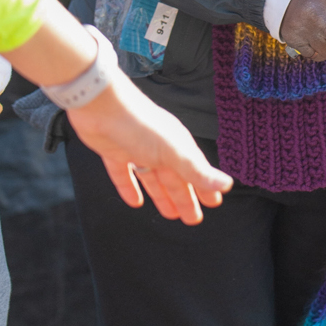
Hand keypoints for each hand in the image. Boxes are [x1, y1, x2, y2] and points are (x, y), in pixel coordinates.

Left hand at [67, 69, 231, 224]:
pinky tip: (135, 203)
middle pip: (175, 179)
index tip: (214, 204)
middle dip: (185, 198)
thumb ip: (197, 170)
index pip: (196, 172)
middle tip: (193, 219)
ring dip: (161, 196)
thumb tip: (226, 184)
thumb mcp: (173, 152)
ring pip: (153, 179)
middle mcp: (159, 149)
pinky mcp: (114, 153)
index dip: (205, 188)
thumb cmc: (140, 124)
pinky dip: (130, 189)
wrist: (100, 105)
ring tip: (170, 215)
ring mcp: (136, 151)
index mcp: (177, 147)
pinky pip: (124, 175)